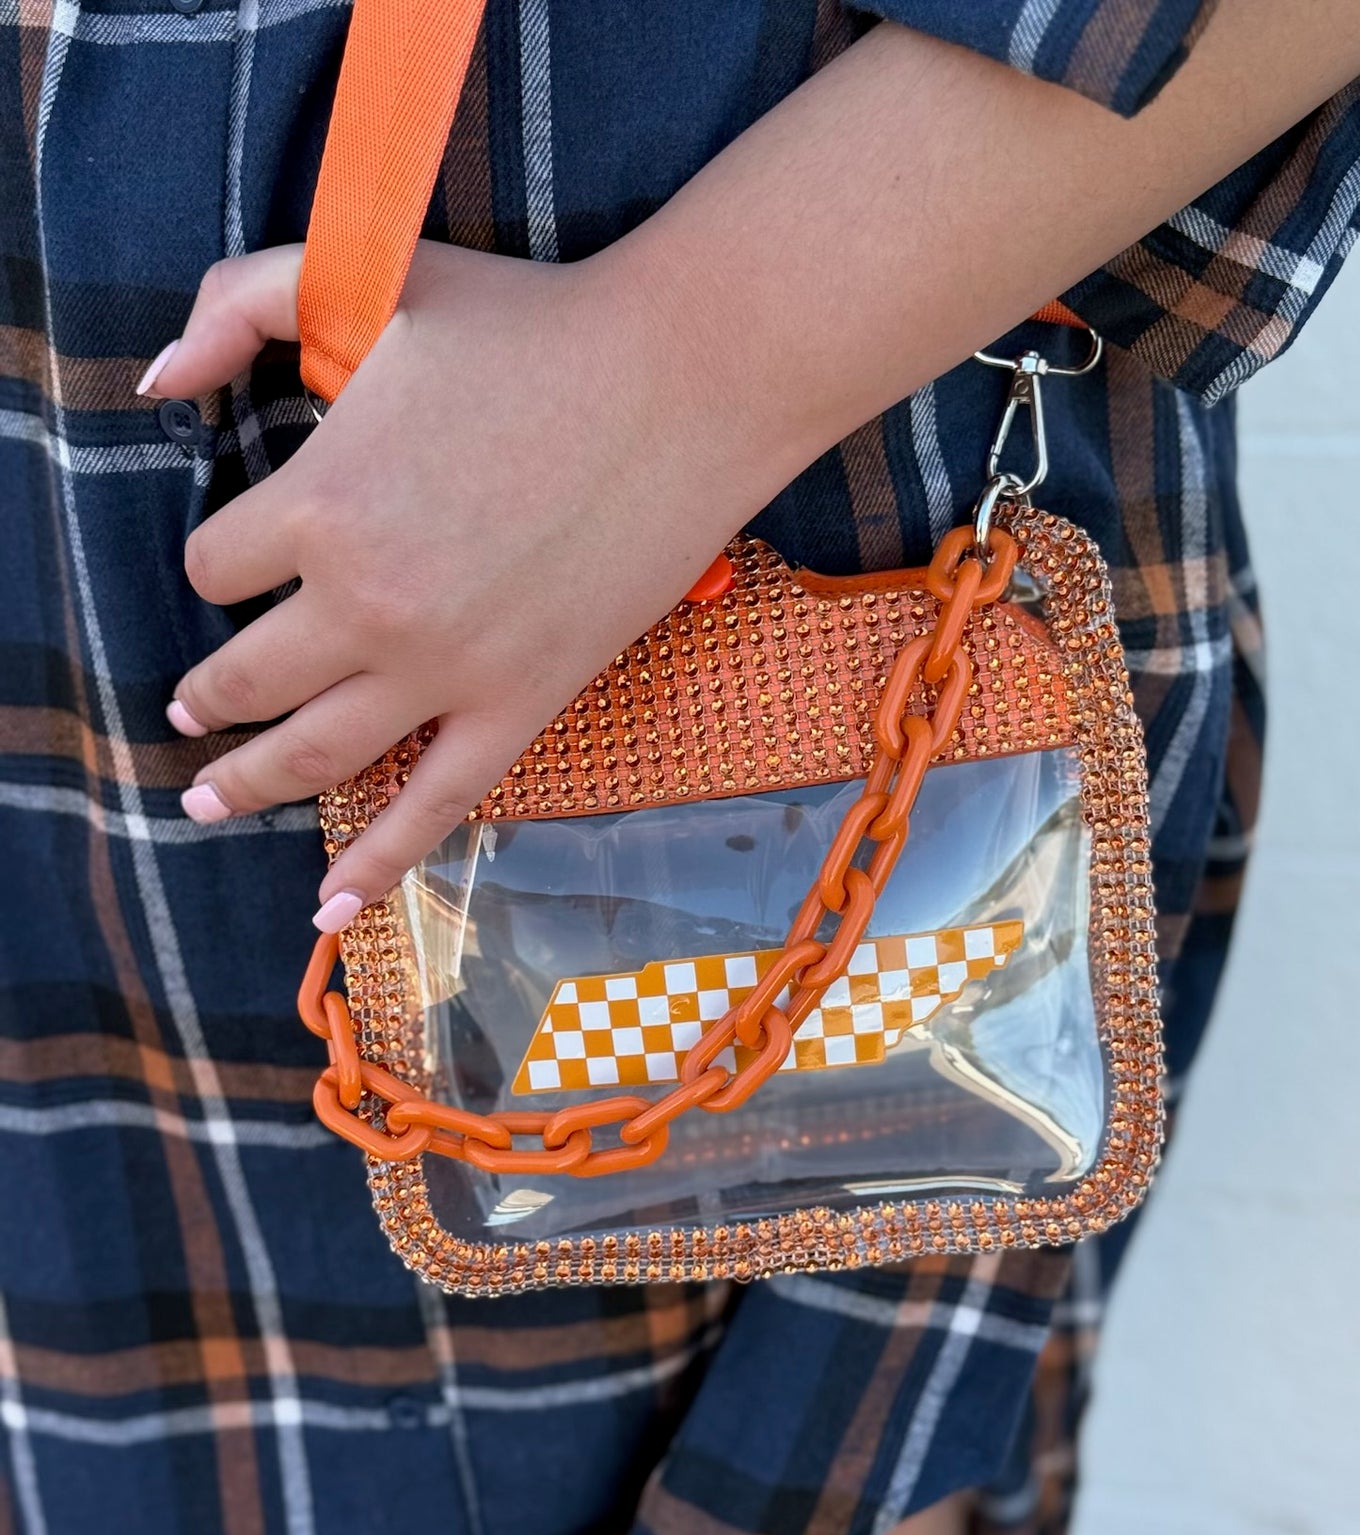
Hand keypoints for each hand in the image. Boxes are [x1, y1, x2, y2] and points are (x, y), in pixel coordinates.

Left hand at [144, 240, 761, 928]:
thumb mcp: (373, 280)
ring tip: (208, 800)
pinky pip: (430, 810)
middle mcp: (366, 605)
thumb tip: (153, 379)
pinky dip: (374, 865)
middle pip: (243, 678)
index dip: (216, 563)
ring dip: (246, 783)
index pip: (213, 566)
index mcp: (318, 503)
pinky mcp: (518, 707)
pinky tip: (328, 908)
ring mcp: (443, 670)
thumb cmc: (535, 326)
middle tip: (190, 709)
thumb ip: (239, 302)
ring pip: (313, 755)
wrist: (686, 384)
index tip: (241, 558)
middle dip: (205, 697)